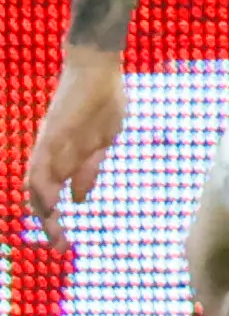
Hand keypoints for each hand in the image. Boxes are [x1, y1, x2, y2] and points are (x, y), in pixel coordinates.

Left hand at [22, 51, 122, 244]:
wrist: (96, 67)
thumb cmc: (101, 100)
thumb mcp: (102, 142)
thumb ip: (88, 170)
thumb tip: (78, 199)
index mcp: (63, 158)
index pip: (51, 194)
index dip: (55, 218)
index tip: (65, 242)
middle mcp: (52, 155)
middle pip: (42, 196)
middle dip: (51, 224)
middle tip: (61, 248)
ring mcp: (52, 145)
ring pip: (38, 184)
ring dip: (46, 211)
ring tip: (55, 234)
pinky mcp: (54, 134)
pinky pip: (43, 164)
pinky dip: (43, 185)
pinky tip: (49, 202)